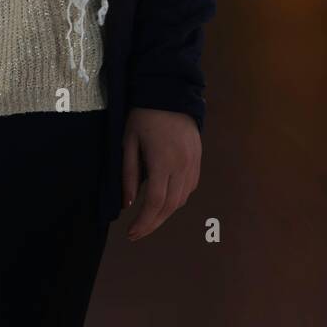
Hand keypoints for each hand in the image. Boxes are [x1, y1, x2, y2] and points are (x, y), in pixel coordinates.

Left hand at [122, 106, 200, 240]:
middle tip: (137, 232)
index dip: (144, 222)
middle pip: (170, 206)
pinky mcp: (198, 160)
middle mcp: (182, 167)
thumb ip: (128, 174)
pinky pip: (189, 188)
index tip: (131, 233)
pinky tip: (165, 200)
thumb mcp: (128, 142)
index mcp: (163, 162)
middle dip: (153, 223)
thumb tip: (128, 204)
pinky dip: (177, 199)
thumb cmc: (144, 115)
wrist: (170, 93)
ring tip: (148, 217)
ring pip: (182, 199)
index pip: (155, 203)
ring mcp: (193, 164)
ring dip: (165, 212)